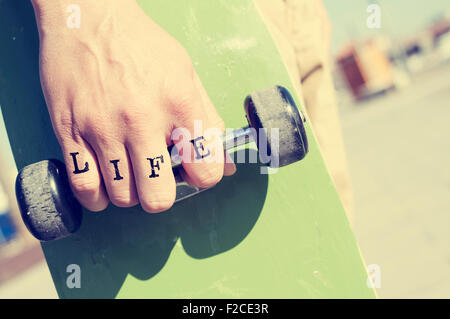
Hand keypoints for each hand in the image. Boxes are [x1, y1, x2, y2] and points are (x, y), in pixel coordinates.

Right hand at [32, 0, 235, 212]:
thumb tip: (226, 165)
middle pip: (158, 196)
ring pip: (122, 196)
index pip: (205, 170)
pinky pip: (85, 187)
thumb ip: (209, 121)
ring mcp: (103, 127)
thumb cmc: (142, 45)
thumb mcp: (186, 73)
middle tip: (157, 179)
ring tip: (129, 174)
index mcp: (180, 103)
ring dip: (130, 194)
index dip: (204, 177)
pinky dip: (97, 197)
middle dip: (162, 195)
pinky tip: (104, 184)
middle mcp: (142, 119)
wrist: (87, 16)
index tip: (194, 171)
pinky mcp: (69, 131)